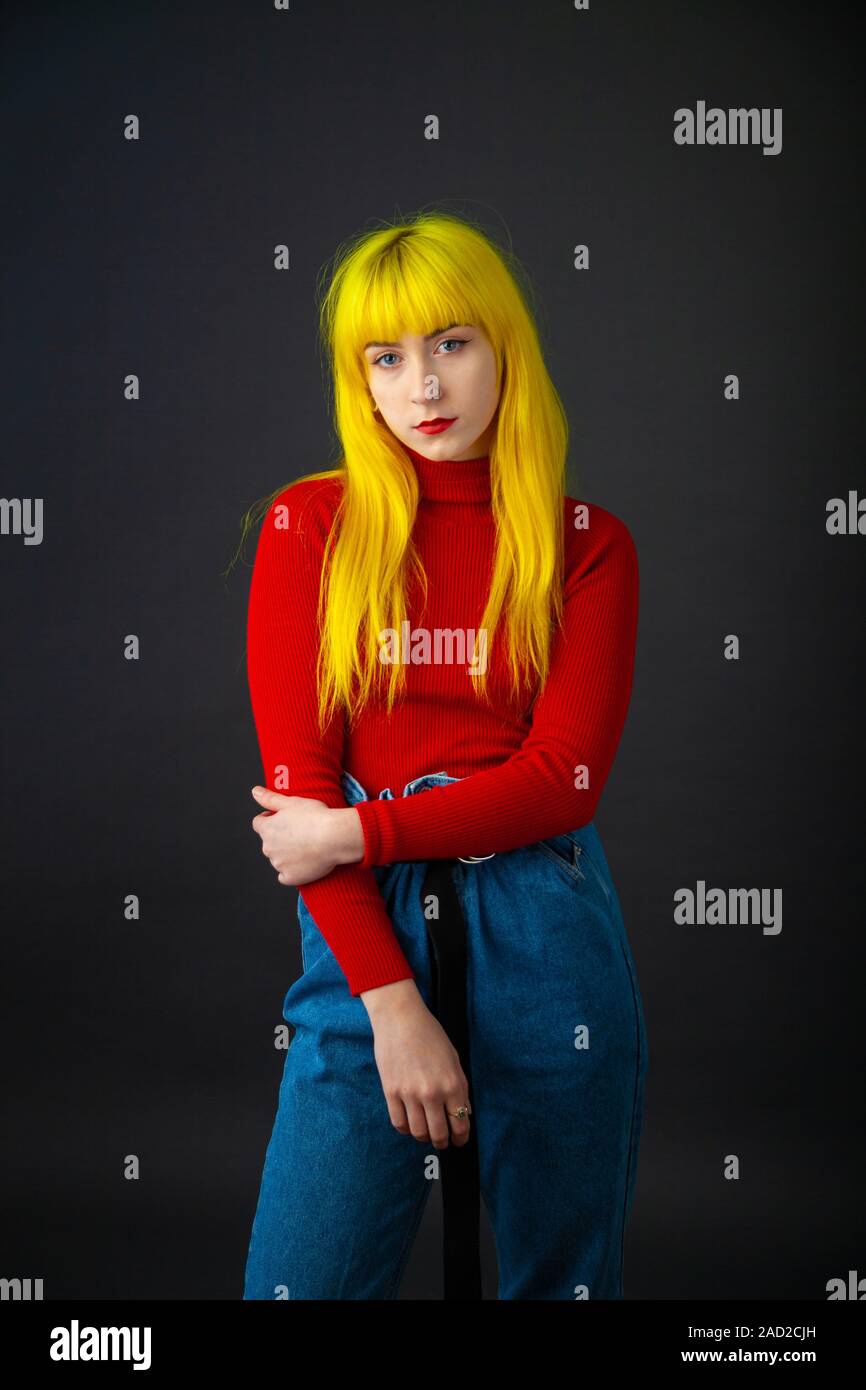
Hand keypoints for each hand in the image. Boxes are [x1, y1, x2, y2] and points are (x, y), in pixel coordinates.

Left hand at [251, 785, 343, 885]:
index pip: (258, 823)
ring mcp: (279, 864)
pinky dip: (291, 872)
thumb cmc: (315, 817)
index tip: (284, 819)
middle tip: (299, 832)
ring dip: (286, 854)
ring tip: (306, 846)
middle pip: (268, 842)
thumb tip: (255, 791)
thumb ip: (269, 798)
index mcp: (267, 828)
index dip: (270, 819)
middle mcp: (268, 847)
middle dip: (279, 837)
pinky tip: (303, 864)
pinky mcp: (291, 877)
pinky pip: (285, 876)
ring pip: (278, 859)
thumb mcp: (291, 802)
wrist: (335, 837)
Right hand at [362, 981, 472, 1149]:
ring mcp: (410, 1094)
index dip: (461, 1138)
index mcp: (452, 1084)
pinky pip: (399, 1123)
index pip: (460, 1124)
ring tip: (426, 1133)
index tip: (459, 1141)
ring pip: (418, 1132)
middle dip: (443, 1142)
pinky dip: (406, 1129)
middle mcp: (432, 1093)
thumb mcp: (453, 1059)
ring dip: (424, 1137)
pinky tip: (410, 1124)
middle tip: (443, 1142)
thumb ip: (460, 1088)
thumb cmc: (430, 1034)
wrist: (400, 1018)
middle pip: (439, 1134)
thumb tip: (463, 1113)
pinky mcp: (391, 1092)